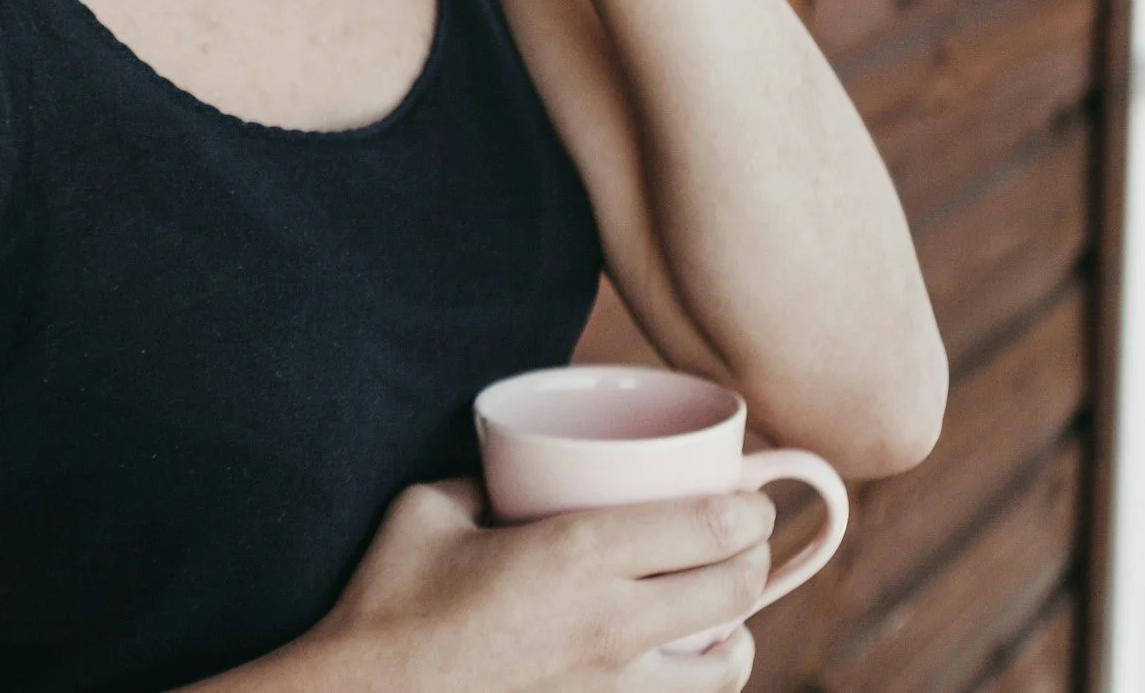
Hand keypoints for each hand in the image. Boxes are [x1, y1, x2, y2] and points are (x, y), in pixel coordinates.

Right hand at [306, 475, 769, 691]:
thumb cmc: (388, 598)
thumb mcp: (430, 508)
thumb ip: (483, 483)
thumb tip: (509, 474)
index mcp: (577, 554)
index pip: (709, 529)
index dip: (749, 510)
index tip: (750, 496)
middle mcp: (611, 623)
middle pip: (736, 590)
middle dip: (756, 556)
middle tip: (747, 538)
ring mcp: (609, 687)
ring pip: (725, 665)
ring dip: (740, 631)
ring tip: (727, 613)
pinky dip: (699, 683)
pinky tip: (688, 667)